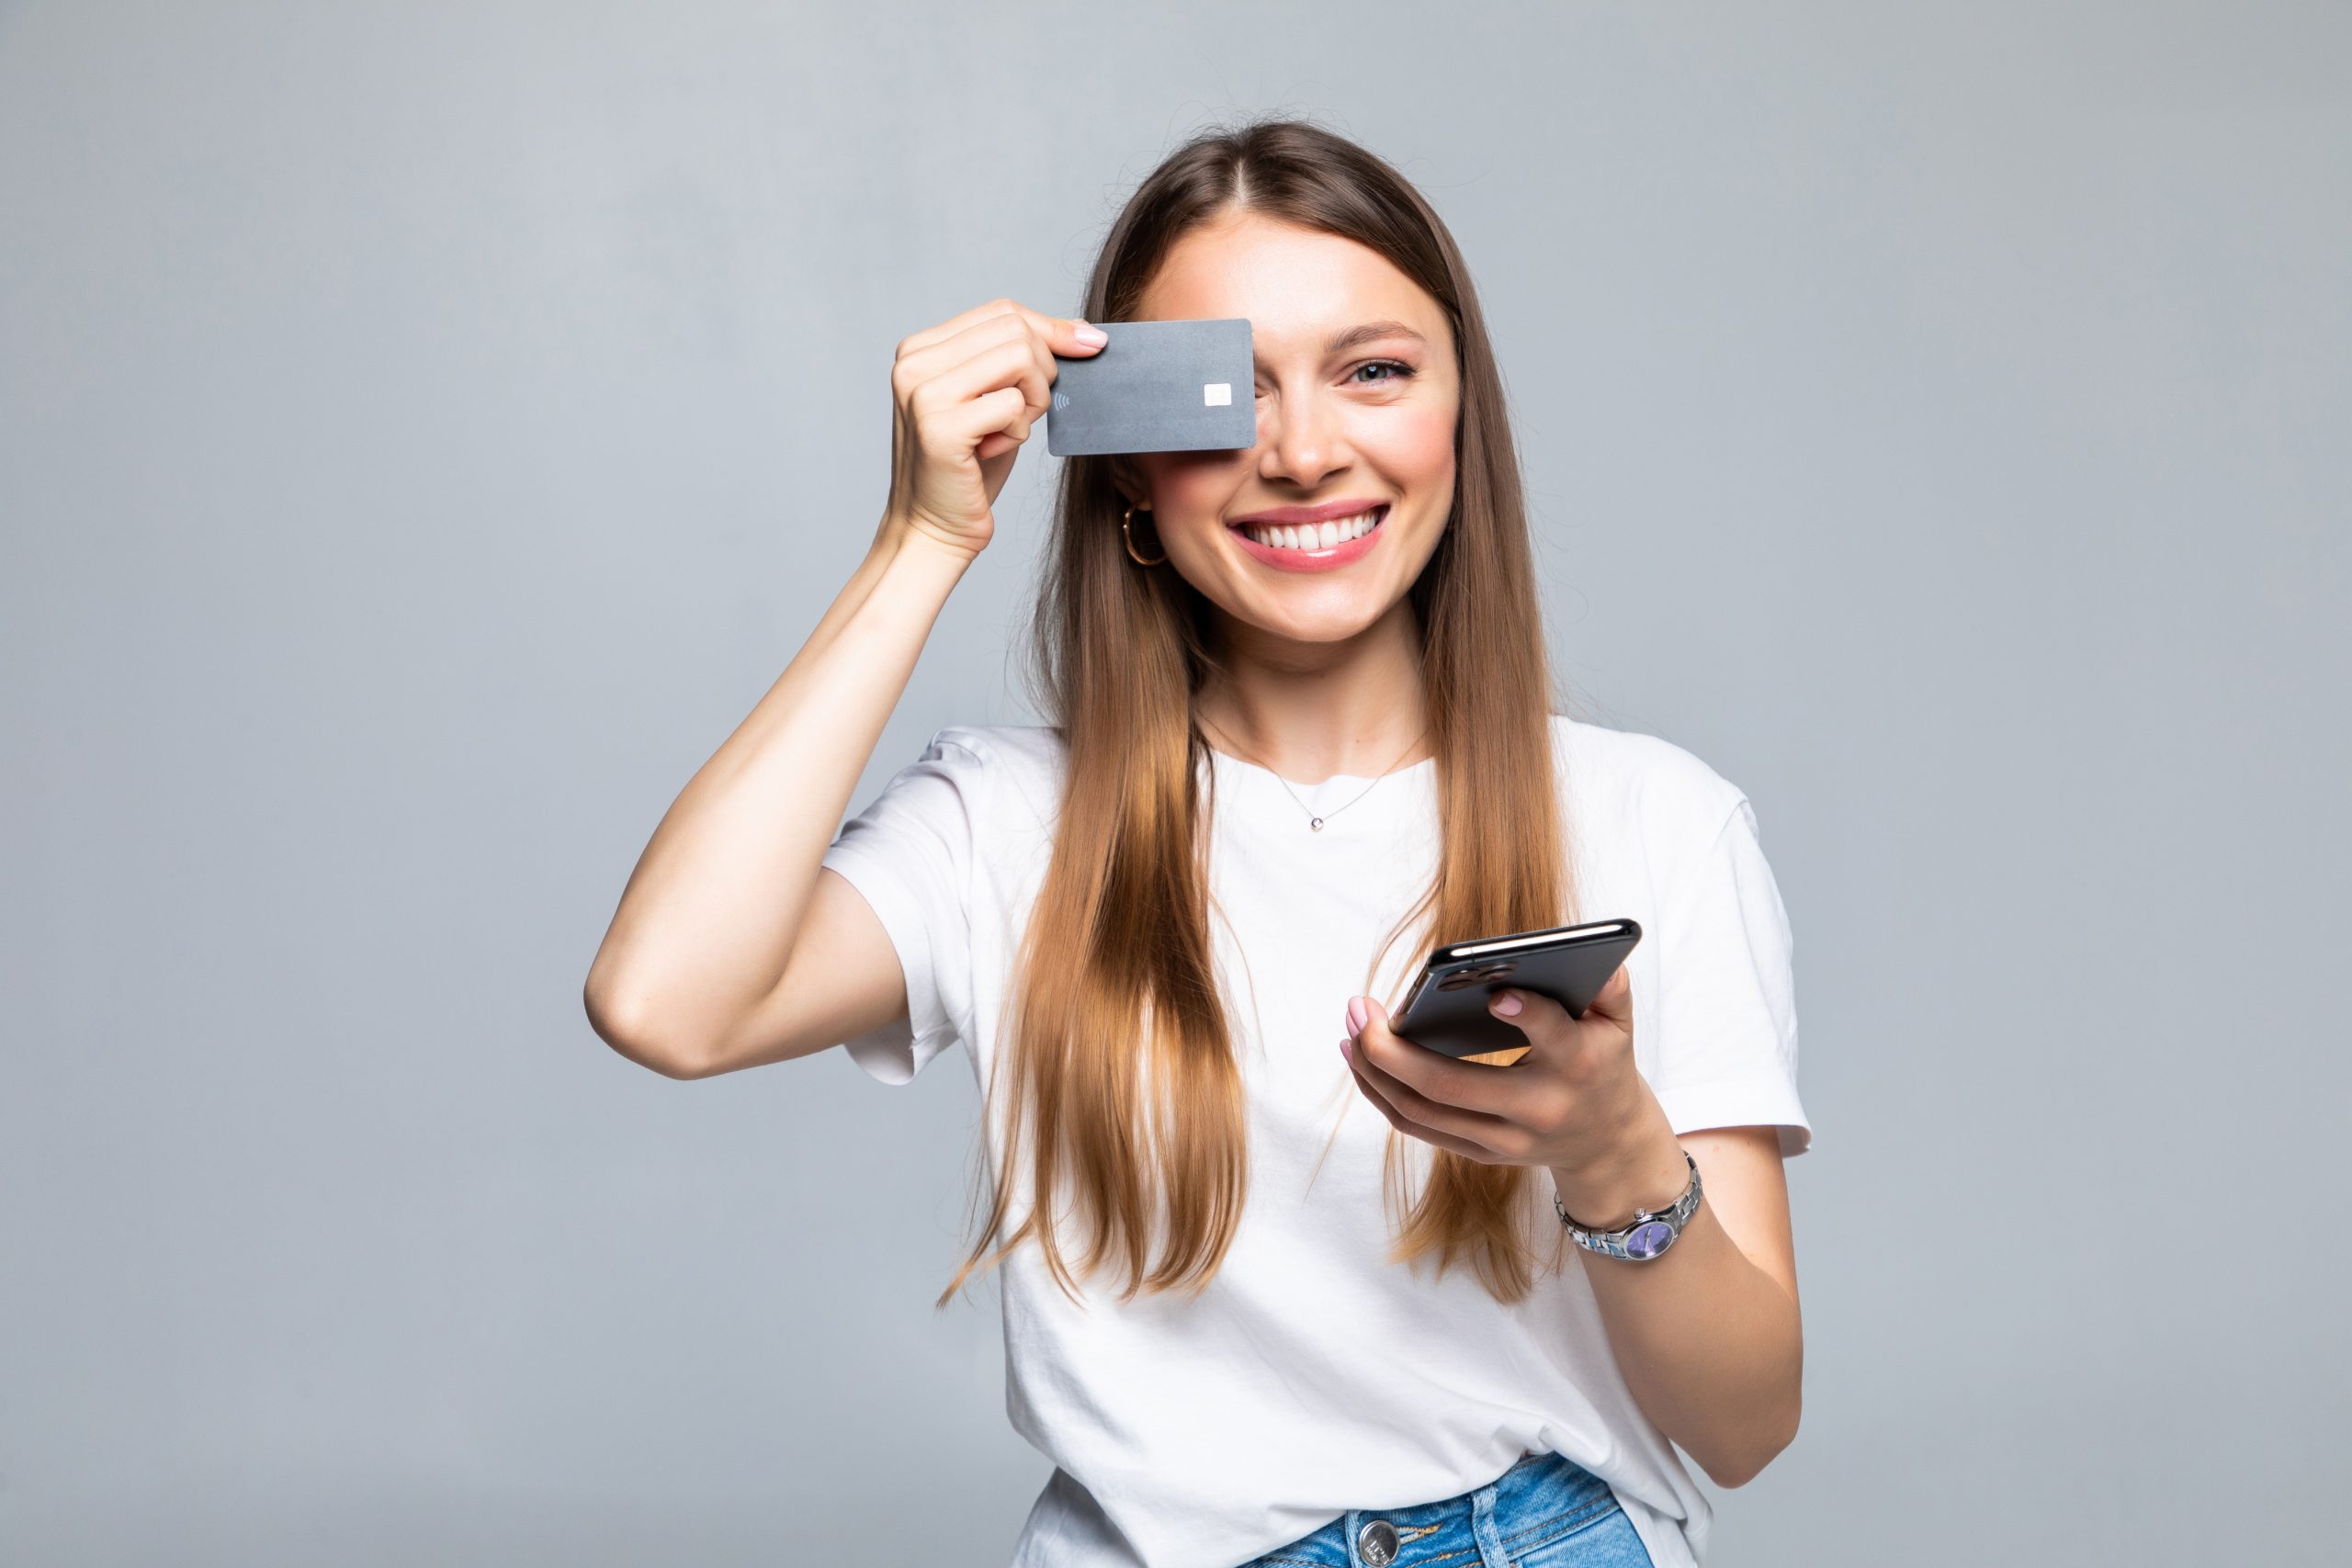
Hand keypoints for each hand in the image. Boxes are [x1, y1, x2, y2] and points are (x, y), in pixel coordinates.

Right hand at [881, 297, 1105, 559]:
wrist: (933, 529)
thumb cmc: (969, 467)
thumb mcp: (995, 401)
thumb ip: (1022, 359)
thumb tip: (1085, 330)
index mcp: (921, 348)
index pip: (1002, 312)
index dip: (1052, 328)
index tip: (1090, 347)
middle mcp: (914, 362)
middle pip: (1014, 329)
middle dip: (1043, 370)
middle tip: (1028, 412)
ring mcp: (923, 392)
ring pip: (1019, 358)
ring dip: (1033, 399)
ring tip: (1009, 431)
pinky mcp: (940, 425)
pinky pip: (1013, 404)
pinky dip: (1019, 431)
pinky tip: (992, 451)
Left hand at [1340, 966, 1666, 1197]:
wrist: (1607, 1142)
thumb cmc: (1604, 1063)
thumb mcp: (1618, 1023)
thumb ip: (1611, 986)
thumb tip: (1595, 954)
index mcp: (1578, 1067)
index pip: (1553, 1038)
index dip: (1527, 1016)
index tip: (1497, 993)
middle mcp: (1537, 1109)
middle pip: (1451, 1085)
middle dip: (1392, 1049)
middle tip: (1359, 1007)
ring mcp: (1505, 1138)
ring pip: (1422, 1112)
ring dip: (1375, 1071)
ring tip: (1350, 1028)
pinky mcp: (1482, 1153)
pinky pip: (1419, 1127)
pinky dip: (1382, 1094)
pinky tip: (1360, 1060)